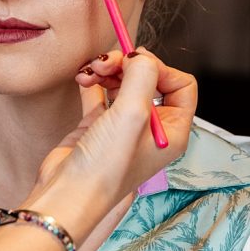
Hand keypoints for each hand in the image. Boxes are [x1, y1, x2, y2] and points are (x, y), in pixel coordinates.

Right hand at [21, 47, 196, 239]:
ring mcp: (123, 127)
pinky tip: (83, 77)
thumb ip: (143, 75)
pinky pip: (100, 92)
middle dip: (128, 65)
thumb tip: (139, 56)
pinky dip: (92, 81)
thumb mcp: (133, 114)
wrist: (68, 194)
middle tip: (108, 63)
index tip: (137, 63)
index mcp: (172, 131)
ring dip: (108, 70)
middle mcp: (151, 128)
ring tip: (91, 70)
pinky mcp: (97, 126)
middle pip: (149, 80)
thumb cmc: (106, 166)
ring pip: (123, 83)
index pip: (180, 85)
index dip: (161, 68)